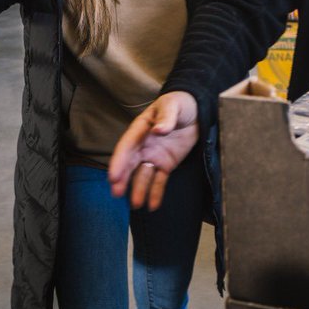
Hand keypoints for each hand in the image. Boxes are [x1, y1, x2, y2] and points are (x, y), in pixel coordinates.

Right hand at [108, 91, 198, 210]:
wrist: (196, 109)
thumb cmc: (179, 103)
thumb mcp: (172, 106)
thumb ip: (166, 118)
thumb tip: (158, 130)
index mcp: (140, 129)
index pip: (127, 146)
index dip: (119, 161)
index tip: (113, 176)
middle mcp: (144, 145)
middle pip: (130, 164)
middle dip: (123, 178)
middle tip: (116, 193)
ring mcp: (154, 156)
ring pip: (143, 175)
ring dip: (138, 189)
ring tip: (135, 204)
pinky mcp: (166, 164)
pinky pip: (159, 180)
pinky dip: (156, 192)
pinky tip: (152, 205)